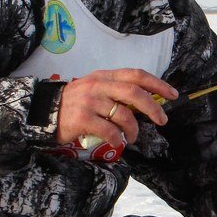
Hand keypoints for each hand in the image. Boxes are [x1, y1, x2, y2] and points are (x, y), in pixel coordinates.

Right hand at [55, 68, 178, 146]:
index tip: (172, 94)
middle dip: (153, 107)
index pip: (136, 74)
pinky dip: (118, 138)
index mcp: (104, 76)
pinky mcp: (82, 118)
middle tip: (162, 120)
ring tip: (133, 137)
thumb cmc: (75, 103)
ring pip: (123, 115)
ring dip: (134, 129)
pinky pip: (109, 130)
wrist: (44, 112)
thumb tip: (146, 103)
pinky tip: (118, 142)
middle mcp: (97, 85)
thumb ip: (117, 91)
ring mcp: (89, 101)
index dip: (157, 83)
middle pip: (133, 93)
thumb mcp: (95, 89)